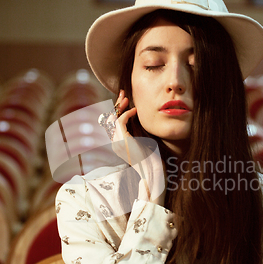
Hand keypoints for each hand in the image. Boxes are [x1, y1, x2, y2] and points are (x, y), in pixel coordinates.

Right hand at [100, 90, 165, 205]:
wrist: (153, 170)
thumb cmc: (151, 158)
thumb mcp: (143, 141)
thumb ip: (137, 132)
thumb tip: (137, 119)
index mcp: (118, 144)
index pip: (112, 124)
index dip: (116, 110)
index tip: (124, 100)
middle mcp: (115, 143)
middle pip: (110, 119)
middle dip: (116, 105)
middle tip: (123, 93)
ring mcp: (117, 143)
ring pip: (112, 119)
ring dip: (119, 106)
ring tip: (127, 98)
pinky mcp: (123, 141)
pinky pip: (119, 122)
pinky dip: (126, 114)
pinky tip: (134, 110)